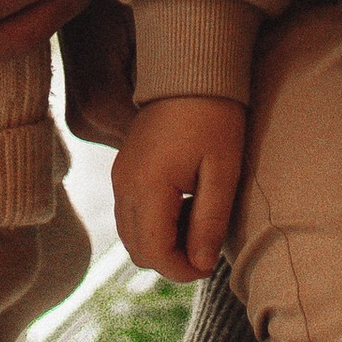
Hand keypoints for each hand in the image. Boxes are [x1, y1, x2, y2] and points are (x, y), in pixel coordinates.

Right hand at [114, 93, 247, 284]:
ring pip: (131, 236)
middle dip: (172, 259)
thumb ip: (209, 222)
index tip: (210, 261)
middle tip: (205, 243)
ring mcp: (119, 176)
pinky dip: (153, 224)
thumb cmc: (214, 116)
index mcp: (147, 186)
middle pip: (138, 251)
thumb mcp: (222, 171)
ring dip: (162, 242)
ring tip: (196, 222)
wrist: (190, 71)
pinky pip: (130, 215)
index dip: (183, 270)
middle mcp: (123, 185)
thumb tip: (200, 264)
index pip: (155, 254)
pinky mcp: (122, 169)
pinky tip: (183, 206)